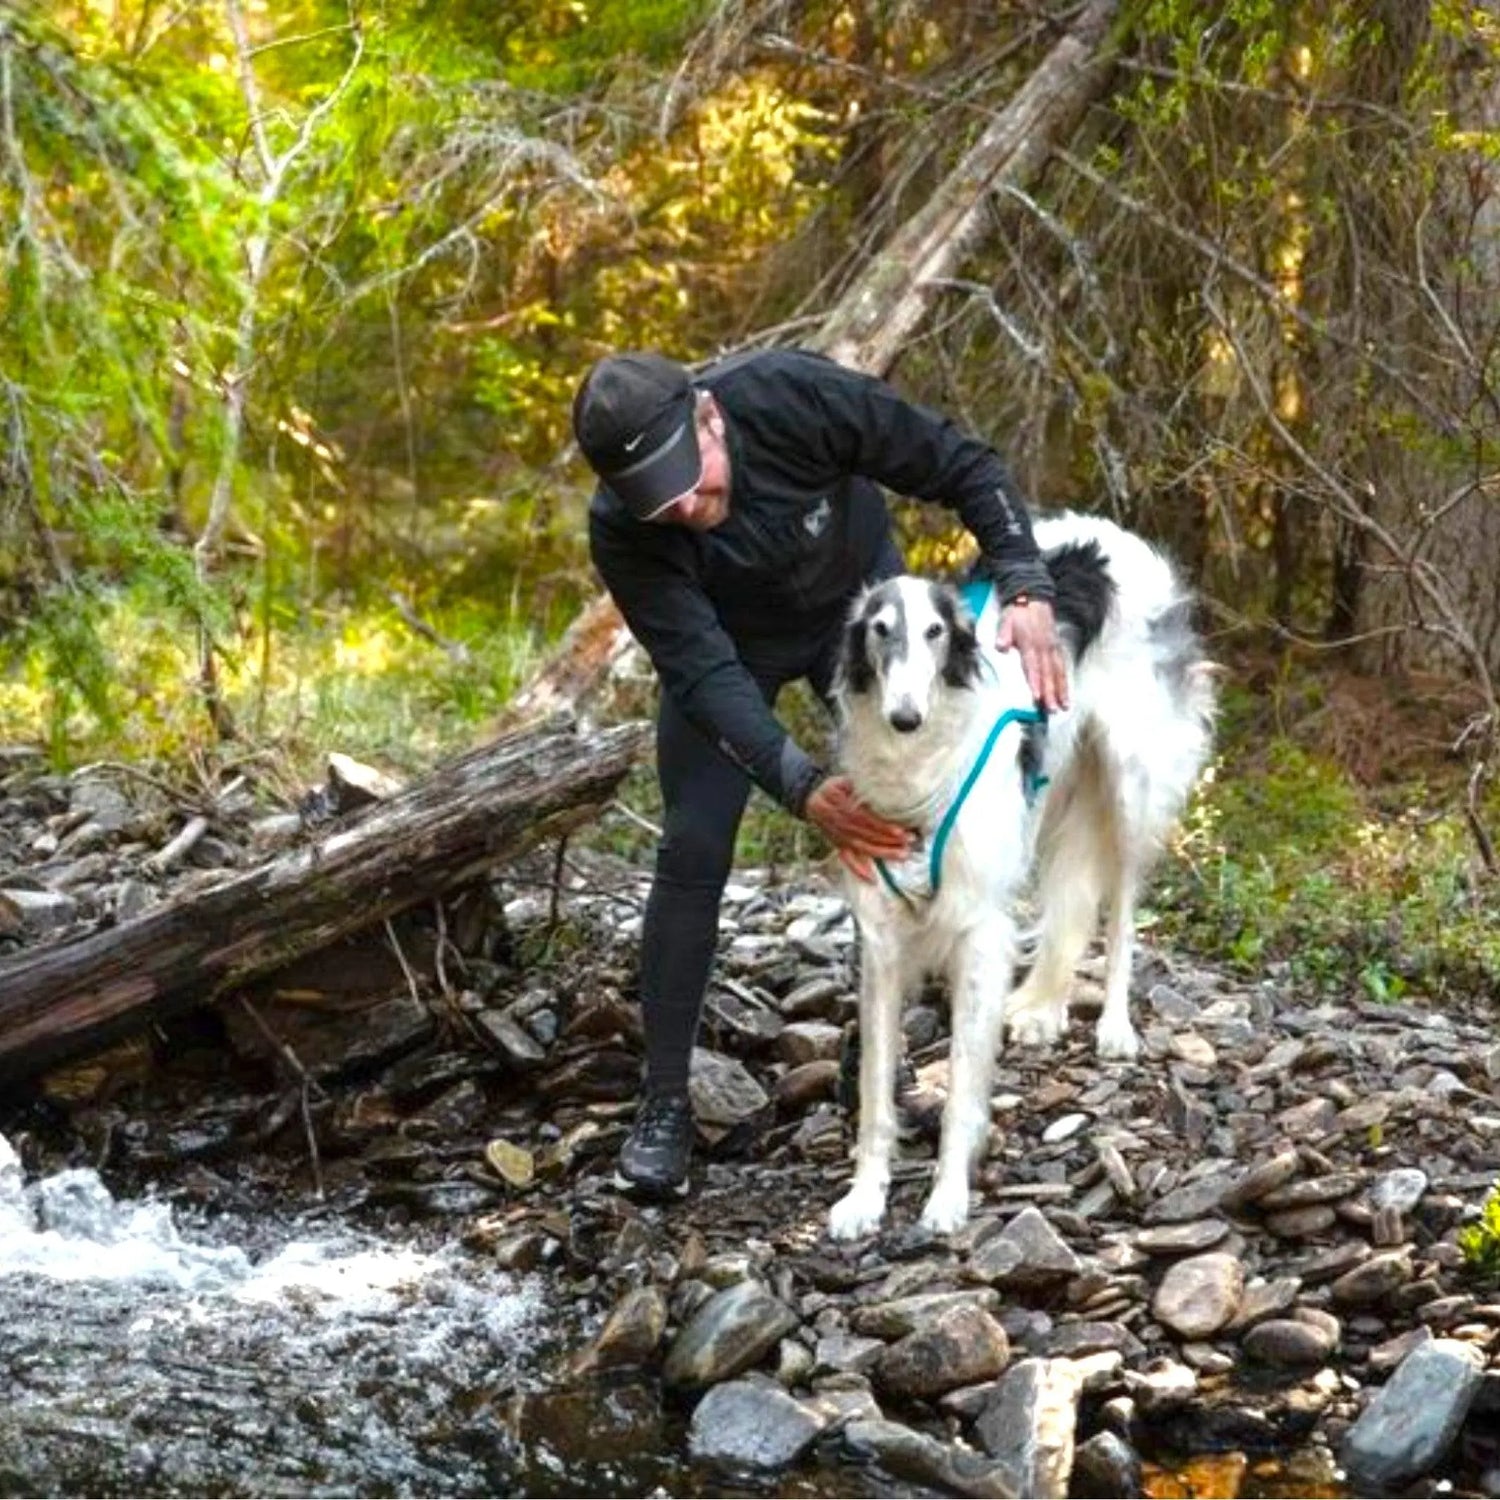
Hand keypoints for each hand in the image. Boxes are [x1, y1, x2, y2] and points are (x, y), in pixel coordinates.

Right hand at [804, 775, 912, 882]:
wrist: (811, 798)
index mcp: (838, 804)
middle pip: (864, 834)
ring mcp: (836, 836)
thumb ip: (861, 786)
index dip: (881, 826)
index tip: (900, 831)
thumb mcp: (843, 780)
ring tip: (902, 855)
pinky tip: (872, 879)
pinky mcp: (837, 845)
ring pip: (860, 847)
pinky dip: (859, 870)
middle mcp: (836, 822)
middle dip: (888, 840)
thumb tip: (886, 788)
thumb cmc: (833, 787)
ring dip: (882, 853)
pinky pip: (847, 859)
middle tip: (909, 842)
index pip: (863, 818)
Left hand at [997, 597, 1068, 711]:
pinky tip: (1066, 695)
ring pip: (1058, 672)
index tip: (1037, 696)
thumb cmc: (1017, 613)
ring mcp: (1053, 648)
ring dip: (1061, 691)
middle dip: (1050, 692)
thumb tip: (1001, 646)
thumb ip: (1003, 634)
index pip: (1033, 665)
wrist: (1032, 598)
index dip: (1035, 681)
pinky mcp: (1057, 648)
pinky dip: (1065, 682)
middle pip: (1048, 673)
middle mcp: (1044, 647)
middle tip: (1051, 709)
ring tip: (1063, 707)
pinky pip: (1063, 667)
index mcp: (1030, 642)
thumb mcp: (1006, 620)